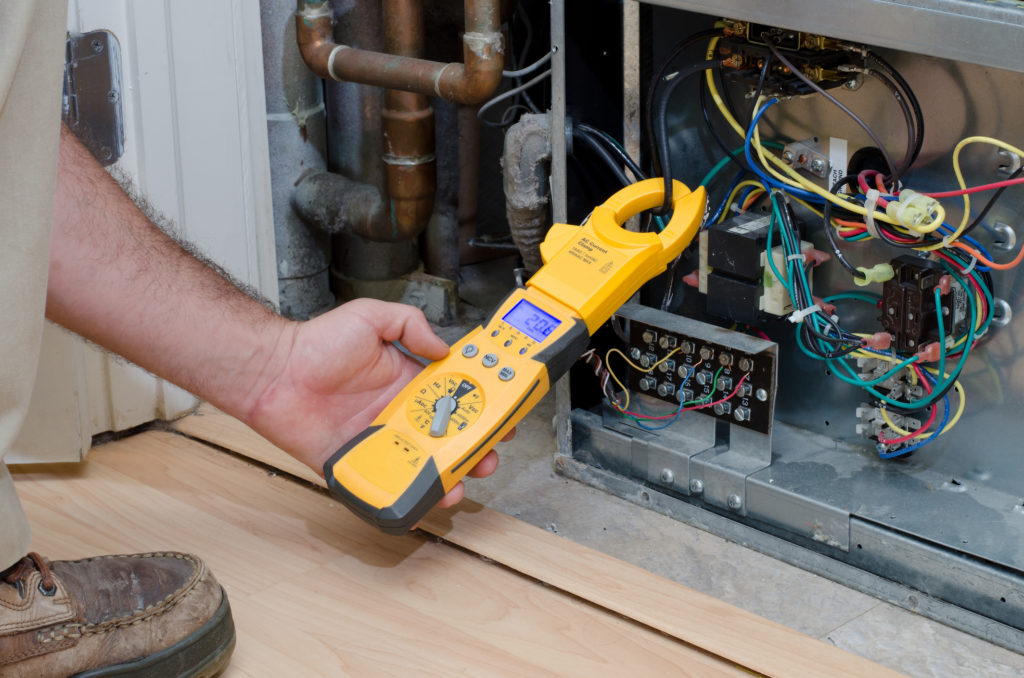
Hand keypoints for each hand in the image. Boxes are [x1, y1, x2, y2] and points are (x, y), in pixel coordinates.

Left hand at [245, 299, 503, 507]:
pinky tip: (422, 502)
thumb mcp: (371, 316)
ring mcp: (379, 440)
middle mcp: (398, 414)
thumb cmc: (315, 343)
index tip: (501, 413)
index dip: (480, 407)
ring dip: (446, 479)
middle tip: (486, 456)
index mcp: (408, 382)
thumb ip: (410, 324)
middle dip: (473, 450)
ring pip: (422, 467)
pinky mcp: (356, 463)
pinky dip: (405, 499)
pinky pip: (385, 485)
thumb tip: (444, 347)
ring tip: (458, 484)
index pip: (454, 397)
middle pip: (447, 438)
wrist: (273, 372)